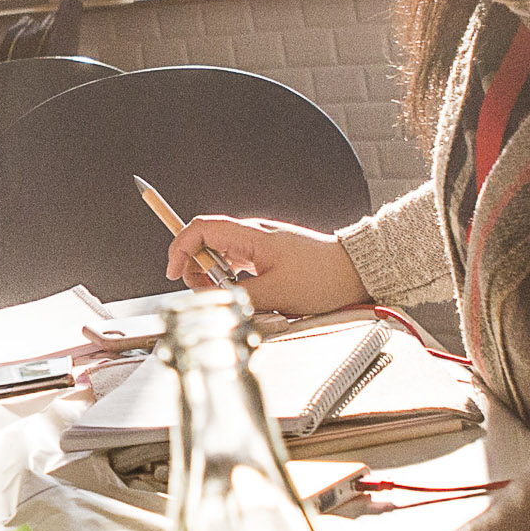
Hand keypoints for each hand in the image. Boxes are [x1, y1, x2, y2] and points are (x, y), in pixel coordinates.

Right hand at [163, 216, 369, 314]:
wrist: (357, 271)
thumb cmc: (325, 276)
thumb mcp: (277, 294)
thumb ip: (240, 297)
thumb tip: (216, 301)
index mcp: (251, 235)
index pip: (200, 229)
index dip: (179, 248)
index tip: (172, 272)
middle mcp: (253, 236)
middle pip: (206, 243)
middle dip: (197, 269)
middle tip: (205, 292)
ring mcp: (261, 246)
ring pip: (222, 258)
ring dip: (217, 278)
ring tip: (232, 297)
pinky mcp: (270, 259)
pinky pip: (240, 267)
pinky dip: (234, 282)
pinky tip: (248, 297)